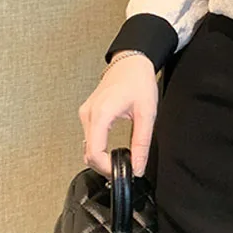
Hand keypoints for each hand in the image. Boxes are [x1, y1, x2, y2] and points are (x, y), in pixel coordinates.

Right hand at [78, 51, 158, 178]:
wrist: (131, 61)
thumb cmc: (138, 80)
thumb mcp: (147, 113)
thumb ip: (142, 142)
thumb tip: (138, 166)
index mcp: (101, 113)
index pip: (94, 153)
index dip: (107, 168)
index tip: (122, 172)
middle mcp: (88, 114)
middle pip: (88, 153)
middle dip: (105, 166)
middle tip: (124, 168)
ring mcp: (86, 113)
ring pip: (87, 147)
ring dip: (101, 158)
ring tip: (121, 158)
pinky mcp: (88, 113)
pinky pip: (89, 137)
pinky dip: (99, 147)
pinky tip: (112, 148)